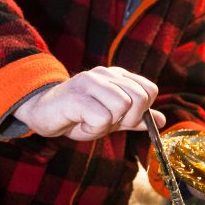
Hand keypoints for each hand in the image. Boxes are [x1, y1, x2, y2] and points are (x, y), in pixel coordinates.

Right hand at [15, 66, 165, 141]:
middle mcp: (105, 74)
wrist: (42, 114)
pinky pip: (101, 119)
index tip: (123, 119)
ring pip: (122, 107)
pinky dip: (92, 130)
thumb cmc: (77, 116)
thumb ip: (135, 119)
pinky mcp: (76, 96)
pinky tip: (79, 124)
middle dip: (128, 120)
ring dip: (107, 125)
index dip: (143, 111)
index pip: (149, 90)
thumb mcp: (111, 119)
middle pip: (140, 98)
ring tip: (89, 122)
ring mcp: (90, 82)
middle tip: (106, 123)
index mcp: (117, 76)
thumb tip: (162, 120)